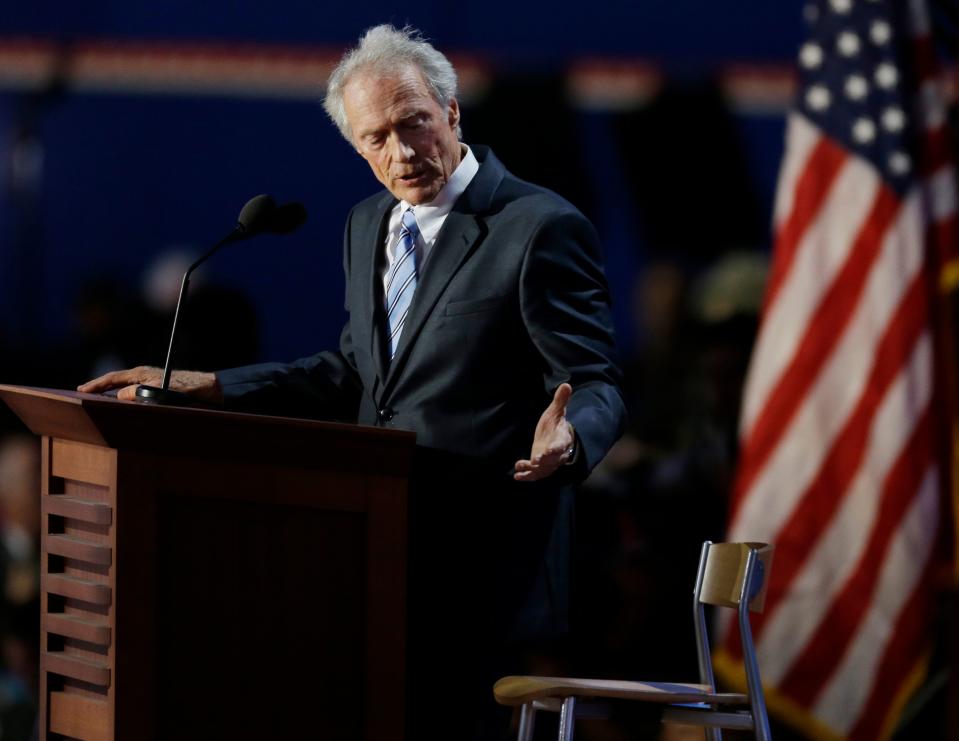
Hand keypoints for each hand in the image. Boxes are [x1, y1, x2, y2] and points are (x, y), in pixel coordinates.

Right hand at [78, 366, 222, 402]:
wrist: (208, 388)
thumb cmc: (186, 388)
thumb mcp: (161, 390)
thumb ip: (140, 393)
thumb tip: (119, 396)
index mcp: (141, 373)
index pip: (113, 378)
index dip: (96, 384)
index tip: (81, 389)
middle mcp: (143, 375)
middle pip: (115, 381)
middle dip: (98, 387)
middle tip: (81, 392)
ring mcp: (149, 381)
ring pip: (124, 387)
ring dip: (110, 393)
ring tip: (96, 399)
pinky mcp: (156, 389)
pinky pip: (134, 393)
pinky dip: (123, 398)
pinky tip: (120, 405)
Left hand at [514, 383, 574, 481]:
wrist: (557, 438)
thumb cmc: (556, 425)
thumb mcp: (556, 411)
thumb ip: (560, 400)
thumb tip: (566, 384)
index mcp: (562, 439)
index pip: (560, 445)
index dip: (555, 449)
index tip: (548, 450)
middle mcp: (557, 454)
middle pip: (553, 460)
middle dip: (544, 461)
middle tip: (535, 461)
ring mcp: (549, 463)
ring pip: (543, 469)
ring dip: (532, 470)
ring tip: (520, 467)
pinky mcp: (541, 468)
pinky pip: (535, 474)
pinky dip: (527, 476)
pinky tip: (516, 475)